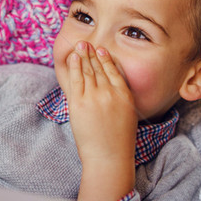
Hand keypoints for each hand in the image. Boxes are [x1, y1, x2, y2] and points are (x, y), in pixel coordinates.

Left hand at [65, 41, 136, 200]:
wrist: (108, 157)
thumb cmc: (118, 141)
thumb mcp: (127, 115)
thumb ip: (120, 98)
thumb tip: (110, 87)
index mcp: (124, 95)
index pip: (113, 71)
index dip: (106, 59)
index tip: (102, 50)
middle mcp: (109, 93)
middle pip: (98, 69)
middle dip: (91, 54)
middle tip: (86, 43)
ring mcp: (93, 97)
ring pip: (87, 72)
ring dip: (82, 57)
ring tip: (79, 46)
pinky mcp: (79, 103)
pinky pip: (75, 80)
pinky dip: (74, 67)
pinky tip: (73, 58)